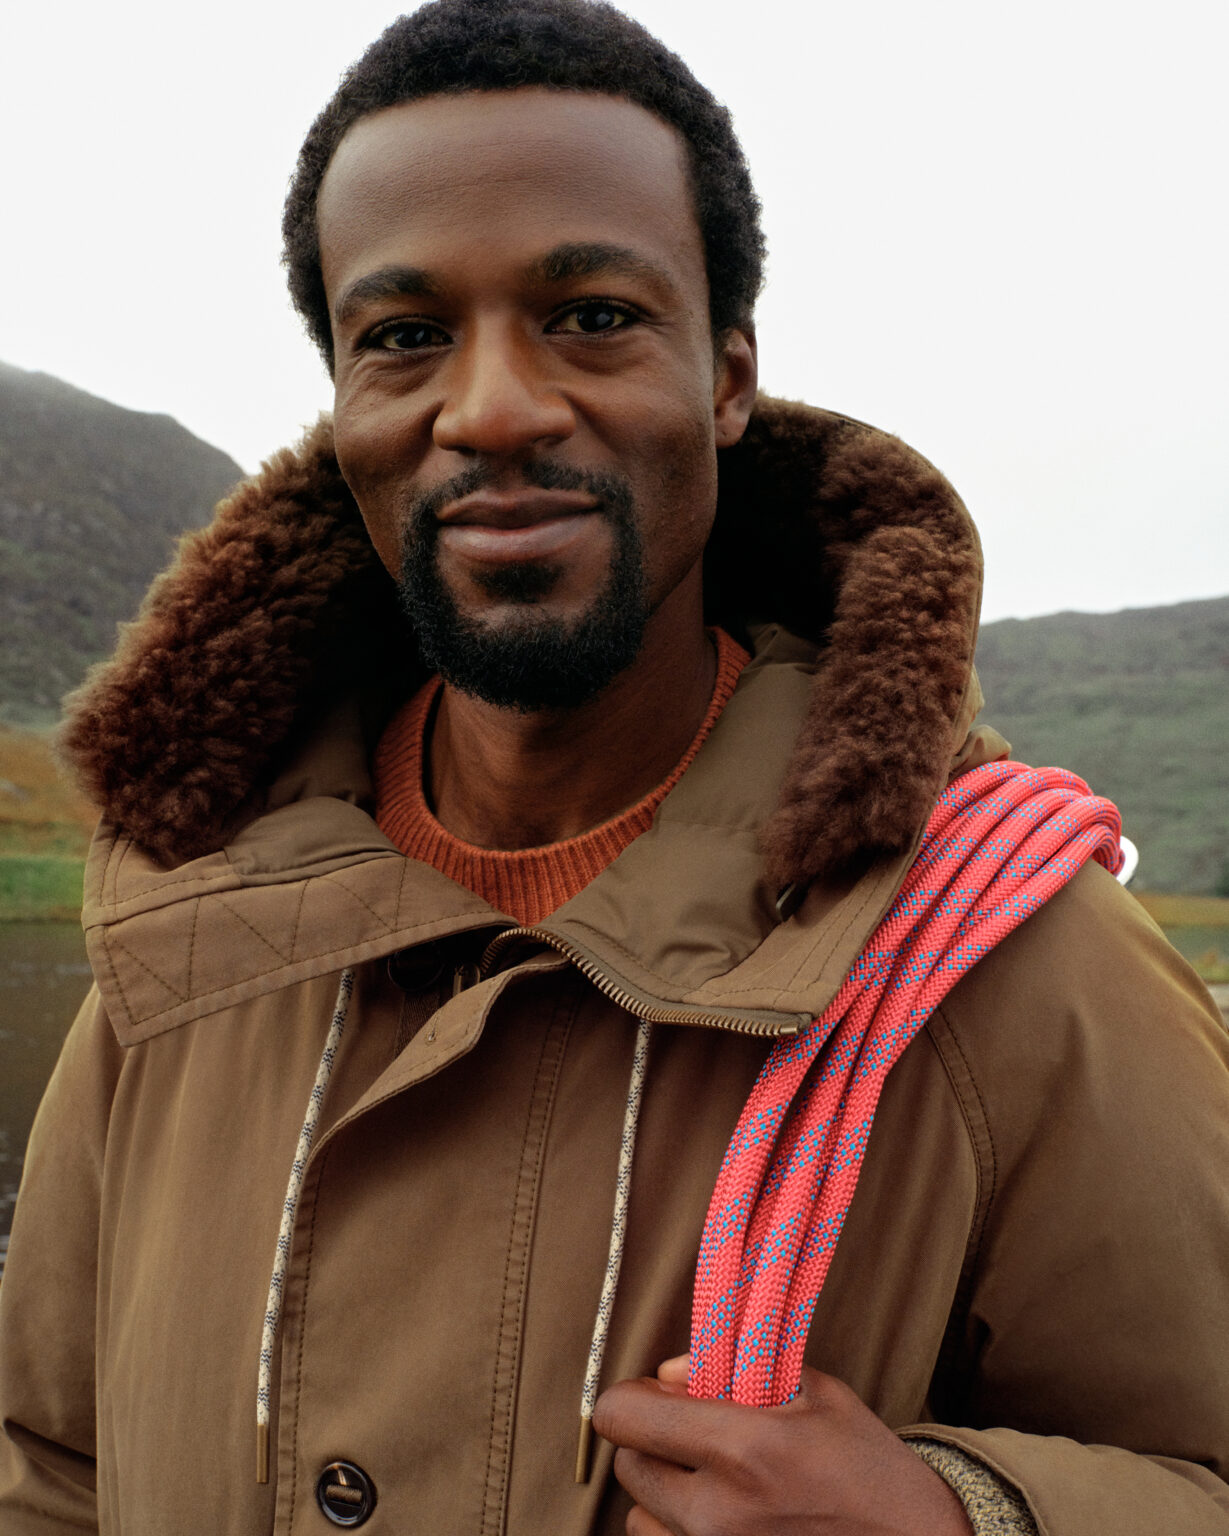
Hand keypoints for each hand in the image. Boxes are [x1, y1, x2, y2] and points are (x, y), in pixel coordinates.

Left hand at [593, 1355, 971, 1535]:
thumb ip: (735, 1371)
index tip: (658, 1394)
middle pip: (626, 1468)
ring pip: (638, 1520)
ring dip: (662, 1495)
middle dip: (650, 1443)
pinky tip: (723, 1516)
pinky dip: (679, 1533)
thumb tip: (667, 1373)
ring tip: (713, 1482)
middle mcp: (719, 1514)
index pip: (625, 1417)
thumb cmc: (867, 1466)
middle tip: (692, 1434)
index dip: (632, 1398)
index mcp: (745, 1449)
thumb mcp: (815, 1393)